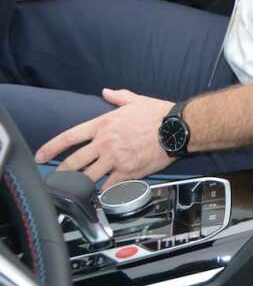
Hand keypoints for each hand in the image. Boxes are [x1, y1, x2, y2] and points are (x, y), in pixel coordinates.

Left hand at [36, 89, 173, 187]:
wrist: (177, 128)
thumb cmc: (159, 113)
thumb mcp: (136, 100)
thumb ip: (118, 97)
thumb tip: (106, 91)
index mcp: (103, 124)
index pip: (68, 137)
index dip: (50, 148)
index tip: (40, 156)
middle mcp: (105, 143)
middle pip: (73, 162)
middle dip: (61, 172)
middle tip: (55, 179)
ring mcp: (115, 159)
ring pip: (87, 177)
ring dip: (79, 184)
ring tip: (74, 190)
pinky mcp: (128, 172)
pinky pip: (108, 186)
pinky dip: (103, 191)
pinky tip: (100, 194)